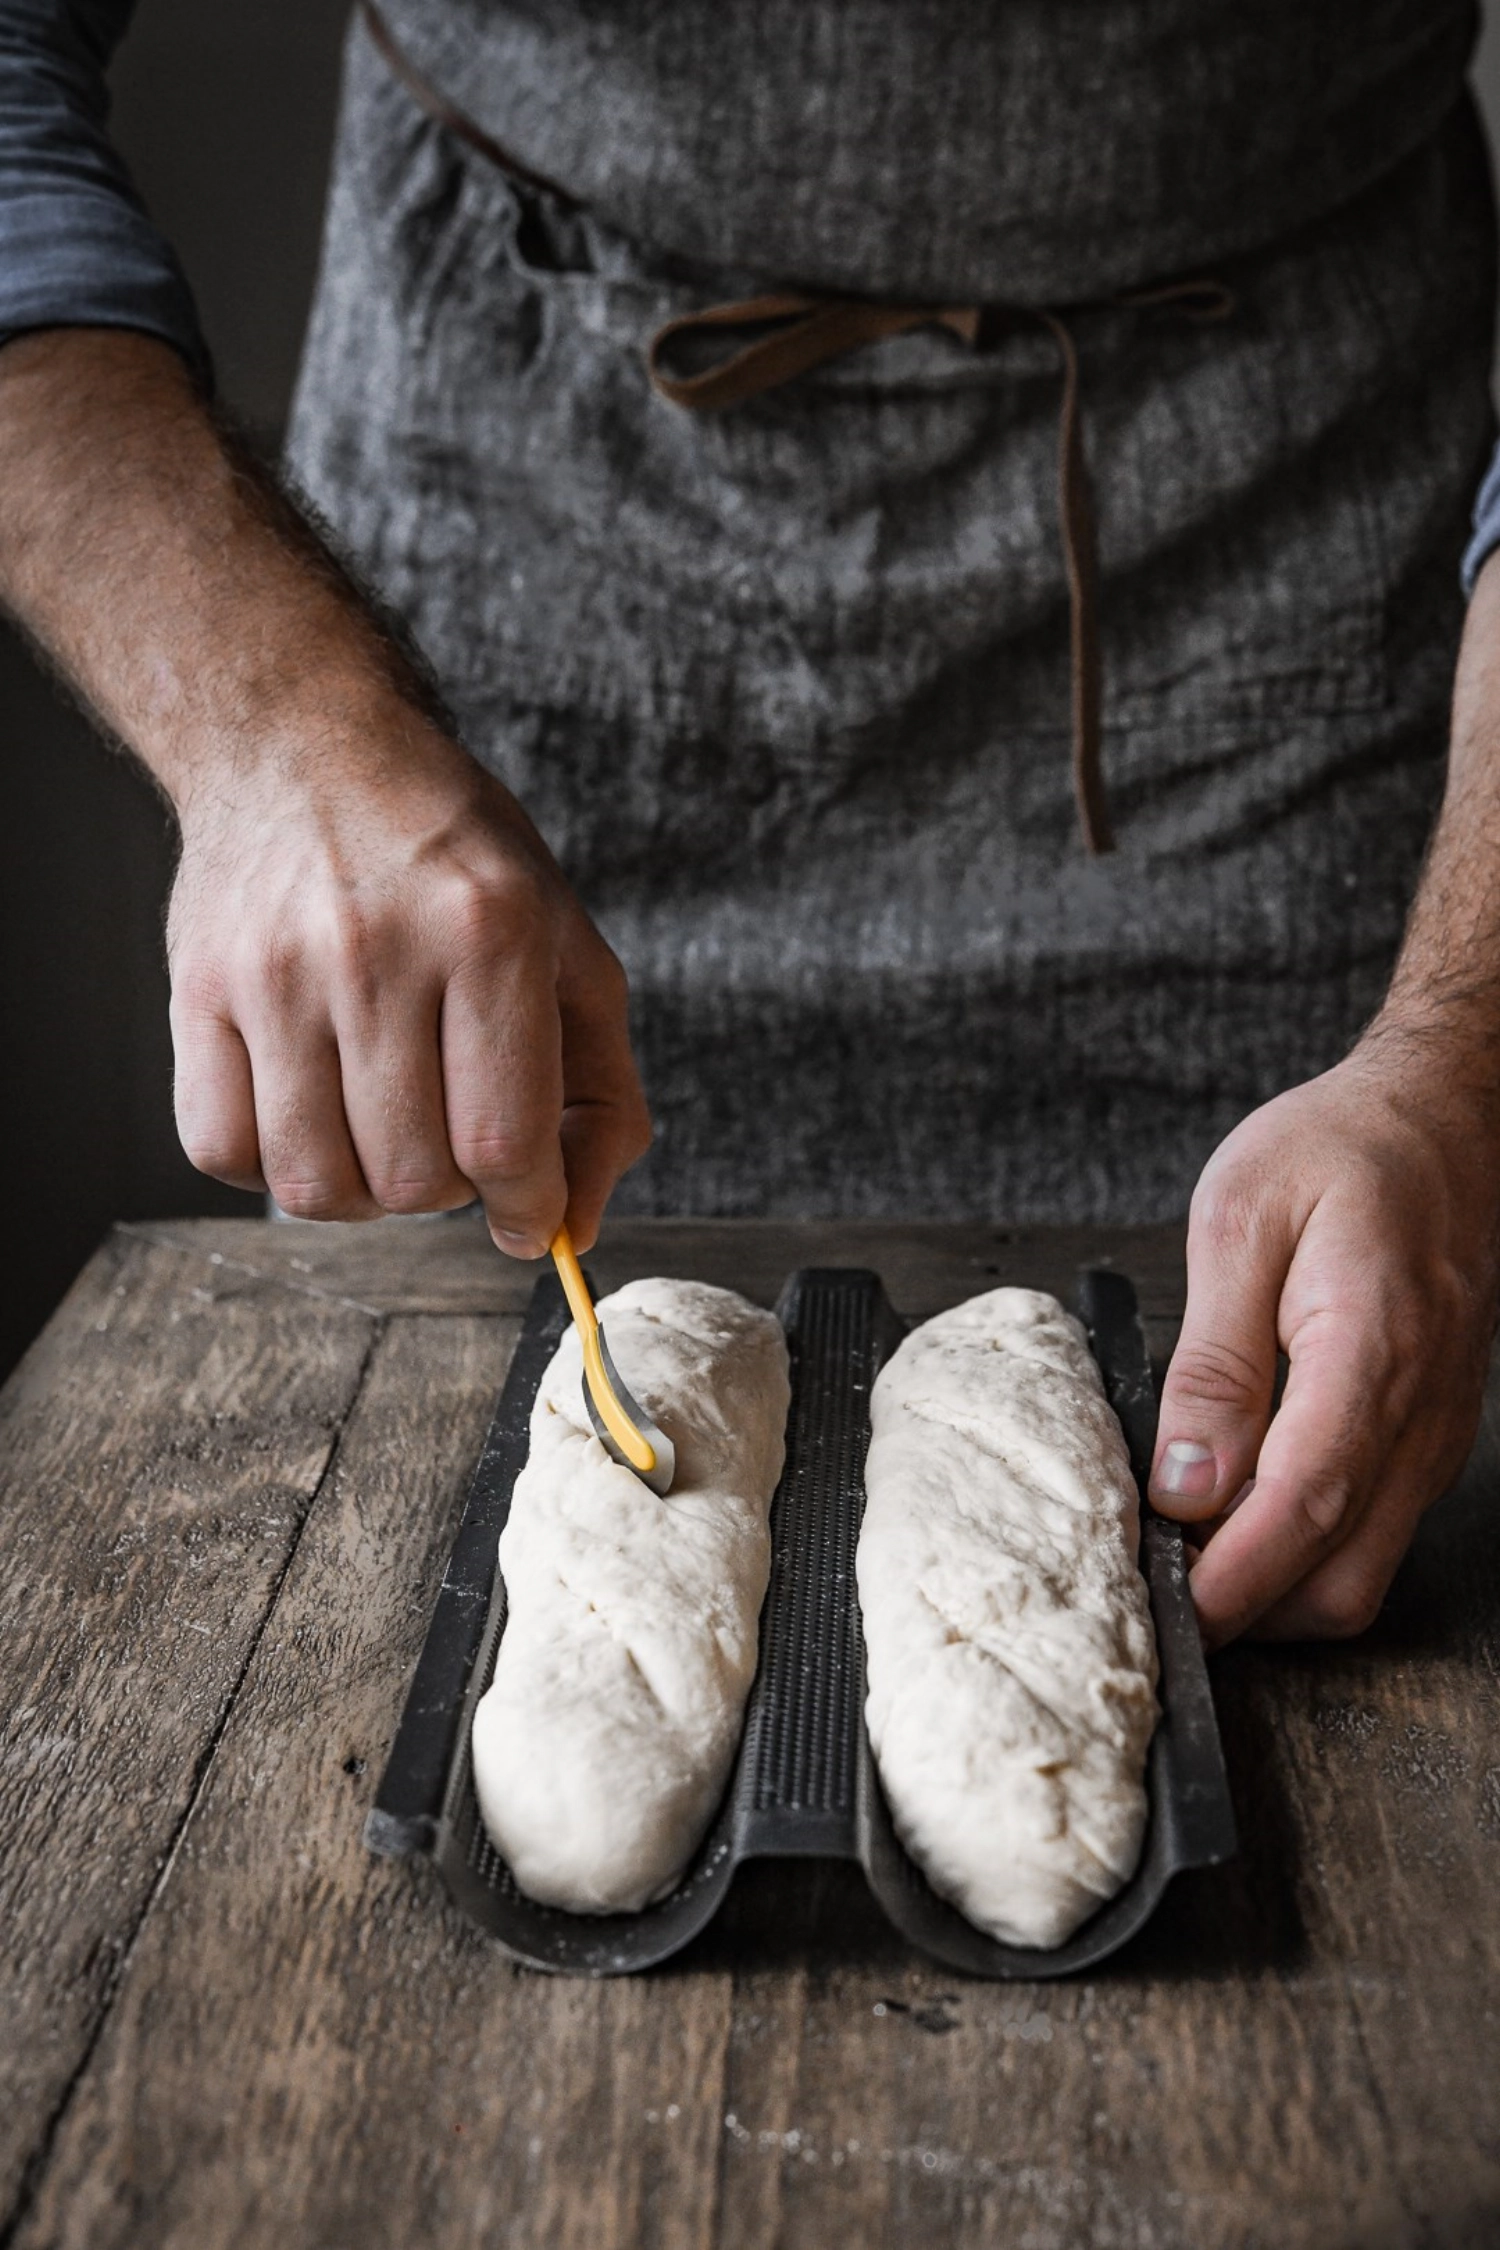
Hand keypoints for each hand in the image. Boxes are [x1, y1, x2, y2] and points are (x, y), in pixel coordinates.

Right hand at [167, 718, 649, 1254]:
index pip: (504, 1140)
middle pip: (414, 1177)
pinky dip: (273, 1165)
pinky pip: (224, 1151)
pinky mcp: (195, 990)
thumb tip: (573, 1229)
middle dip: (451, 1190)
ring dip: (364, 1191)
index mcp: (493, 930)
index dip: (528, 1207)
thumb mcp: (565, 949)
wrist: (304, 749)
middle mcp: (377, 949)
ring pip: (316, 1183)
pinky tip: (311, 1113)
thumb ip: (599, 1093)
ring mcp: (274, 973)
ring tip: (384, 1131)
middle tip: (452, 1131)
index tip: (529, 1214)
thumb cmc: (454, 861)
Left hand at [1148, 1033, 1499, 1646]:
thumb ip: (1214, 1361)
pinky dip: (1308, 1549)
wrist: (1443, 1118)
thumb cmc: (1341, 1148)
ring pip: (1363, 1570)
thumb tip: (1185, 1479)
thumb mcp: (1240, 1221)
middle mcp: (1420, 1412)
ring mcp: (1437, 1434)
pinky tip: (1241, 1513)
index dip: (1236, 1579)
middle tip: (1154, 1583)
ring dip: (1277, 1586)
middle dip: (1248, 1607)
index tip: (1172, 1613)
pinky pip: (1376, 1530)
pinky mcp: (1432, 1437)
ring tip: (1185, 1549)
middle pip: (1341, 1575)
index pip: (1306, 1502)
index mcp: (1372, 1349)